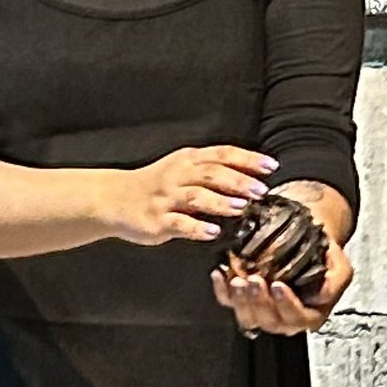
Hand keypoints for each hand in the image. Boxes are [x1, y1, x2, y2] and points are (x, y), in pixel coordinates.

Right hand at [98, 147, 276, 249]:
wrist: (115, 198)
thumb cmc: (156, 185)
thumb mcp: (183, 169)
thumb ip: (212, 172)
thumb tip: (253, 179)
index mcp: (188, 160)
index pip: (222, 154)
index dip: (248, 159)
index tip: (271, 166)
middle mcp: (178, 175)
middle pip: (212, 173)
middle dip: (238, 181)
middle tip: (260, 190)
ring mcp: (166, 198)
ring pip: (196, 196)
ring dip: (220, 202)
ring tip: (240, 207)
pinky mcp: (157, 220)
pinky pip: (179, 223)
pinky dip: (197, 227)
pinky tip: (212, 232)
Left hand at [214, 237, 354, 336]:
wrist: (308, 238)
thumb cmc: (323, 254)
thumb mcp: (340, 266)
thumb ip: (336, 281)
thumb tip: (322, 295)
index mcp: (310, 314)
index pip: (298, 319)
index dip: (287, 306)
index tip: (279, 286)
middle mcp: (285, 318)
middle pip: (269, 321)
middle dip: (260, 302)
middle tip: (255, 280)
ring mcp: (262, 311)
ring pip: (248, 316)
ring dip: (241, 300)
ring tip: (239, 279)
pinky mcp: (244, 300)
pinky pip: (229, 301)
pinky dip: (222, 289)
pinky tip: (219, 274)